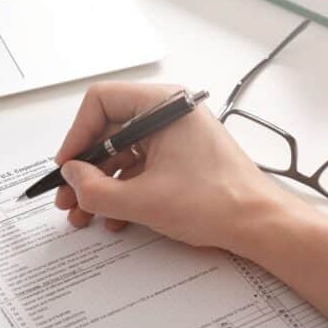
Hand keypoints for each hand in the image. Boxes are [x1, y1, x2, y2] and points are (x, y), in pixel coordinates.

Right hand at [55, 82, 298, 252]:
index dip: (77, 135)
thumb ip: (96, 190)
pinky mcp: (180, 157)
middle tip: (68, 197)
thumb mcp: (143, 200)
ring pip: (121, 153)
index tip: (67, 166)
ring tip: (85, 215)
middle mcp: (168, 113)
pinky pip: (140, 166)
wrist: (260, 225)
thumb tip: (71, 178)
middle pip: (108, 131)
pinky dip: (123, 190)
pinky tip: (113, 218)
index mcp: (162, 105)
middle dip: (85, 169)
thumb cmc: (217, 202)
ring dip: (100, 185)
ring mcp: (175, 135)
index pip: (100, 102)